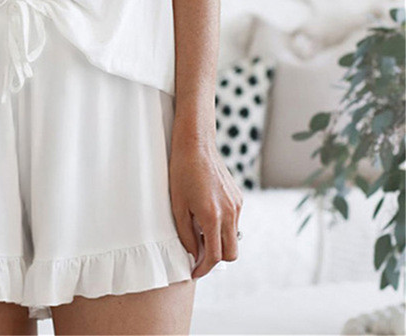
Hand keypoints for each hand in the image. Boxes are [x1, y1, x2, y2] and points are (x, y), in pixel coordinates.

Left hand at [169, 135, 242, 278]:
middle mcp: (229, 213)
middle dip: (216, 260)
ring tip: (199, 231)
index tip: (194, 271)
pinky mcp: (238, 197)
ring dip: (220, 242)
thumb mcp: (177, 205)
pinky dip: (223, 226)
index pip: (214, 256)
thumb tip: (193, 253)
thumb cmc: (181, 172)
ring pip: (234, 238)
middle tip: (198, 254)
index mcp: (212, 216)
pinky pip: (235, 221)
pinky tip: (206, 215)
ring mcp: (237, 205)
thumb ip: (186, 233)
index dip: (203, 268)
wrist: (196, 144)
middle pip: (231, 254)